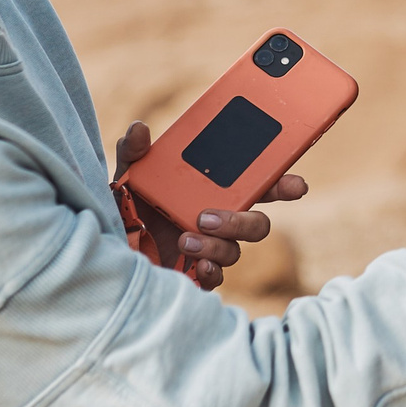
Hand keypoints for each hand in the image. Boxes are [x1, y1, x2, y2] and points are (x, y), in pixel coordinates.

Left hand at [111, 120, 306, 291]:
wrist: (109, 248)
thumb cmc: (126, 209)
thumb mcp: (128, 175)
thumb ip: (134, 151)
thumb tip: (140, 129)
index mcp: (214, 192)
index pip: (258, 187)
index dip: (282, 185)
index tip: (296, 186)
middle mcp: (219, 221)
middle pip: (257, 224)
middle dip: (246, 222)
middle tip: (212, 216)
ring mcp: (210, 249)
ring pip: (235, 251)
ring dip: (216, 243)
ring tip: (186, 236)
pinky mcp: (195, 274)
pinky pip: (216, 277)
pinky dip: (210, 271)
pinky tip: (195, 264)